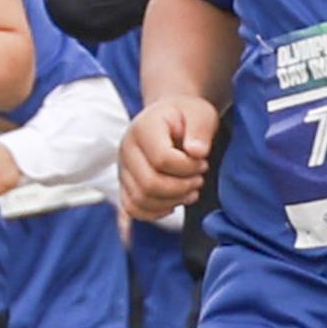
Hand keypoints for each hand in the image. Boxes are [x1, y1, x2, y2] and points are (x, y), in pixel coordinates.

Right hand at [120, 94, 214, 223]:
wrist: (169, 118)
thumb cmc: (187, 116)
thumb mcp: (201, 114)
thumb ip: (201, 130)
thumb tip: (197, 152)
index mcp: (143, 129)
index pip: (162, 159)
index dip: (188, 167)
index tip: (203, 162)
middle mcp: (126, 149)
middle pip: (149, 184)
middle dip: (181, 188)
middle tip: (199, 180)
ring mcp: (123, 168)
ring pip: (140, 200)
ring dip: (171, 202)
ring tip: (190, 191)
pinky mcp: (125, 184)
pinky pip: (132, 208)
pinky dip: (154, 212)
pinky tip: (173, 203)